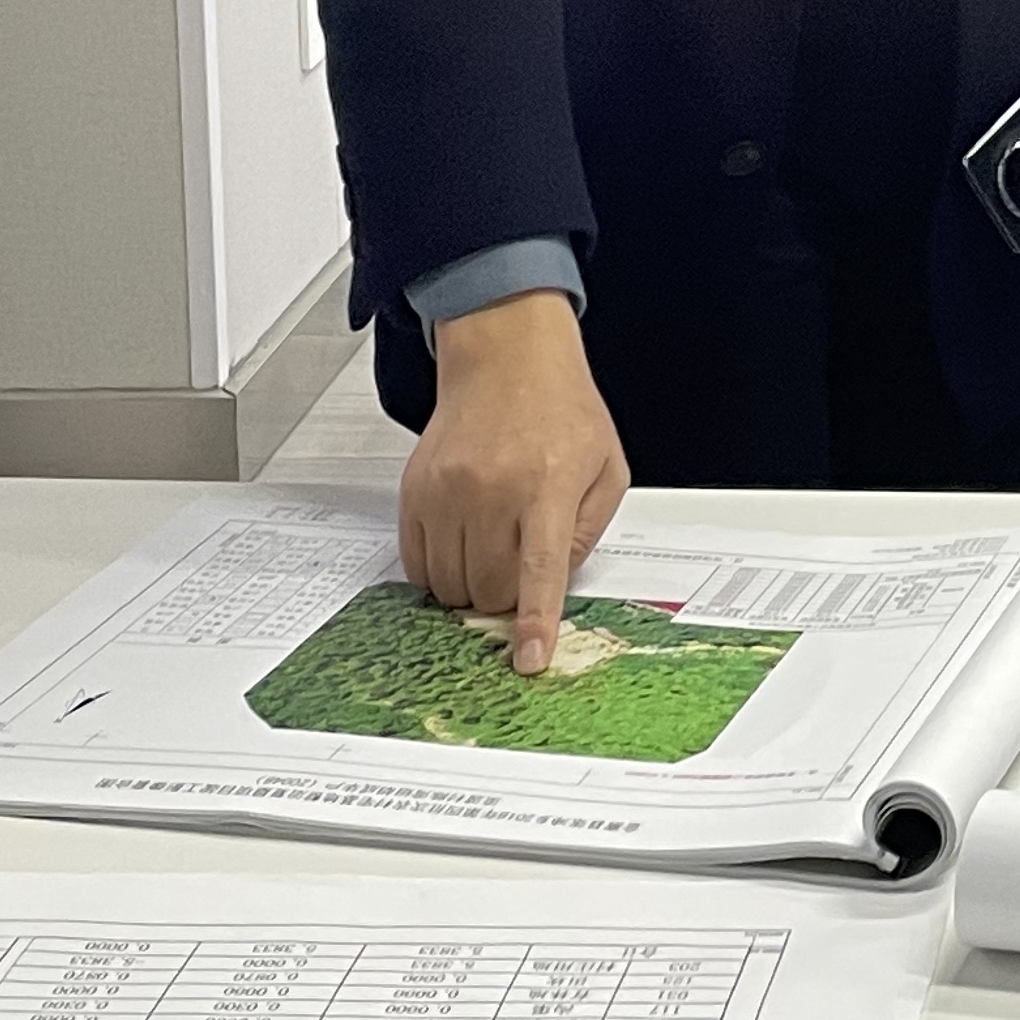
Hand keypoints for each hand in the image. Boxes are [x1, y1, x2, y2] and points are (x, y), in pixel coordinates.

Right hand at [399, 290, 629, 675]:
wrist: (506, 359)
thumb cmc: (561, 409)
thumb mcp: (605, 468)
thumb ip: (586, 532)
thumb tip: (552, 585)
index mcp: (546, 483)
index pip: (538, 569)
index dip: (532, 621)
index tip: (529, 660)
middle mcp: (491, 488)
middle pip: (487, 589)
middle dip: (505, 599)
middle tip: (520, 568)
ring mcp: (446, 491)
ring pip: (448, 585)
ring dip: (472, 587)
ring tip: (494, 547)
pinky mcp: (414, 492)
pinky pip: (416, 564)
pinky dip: (439, 572)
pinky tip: (463, 544)